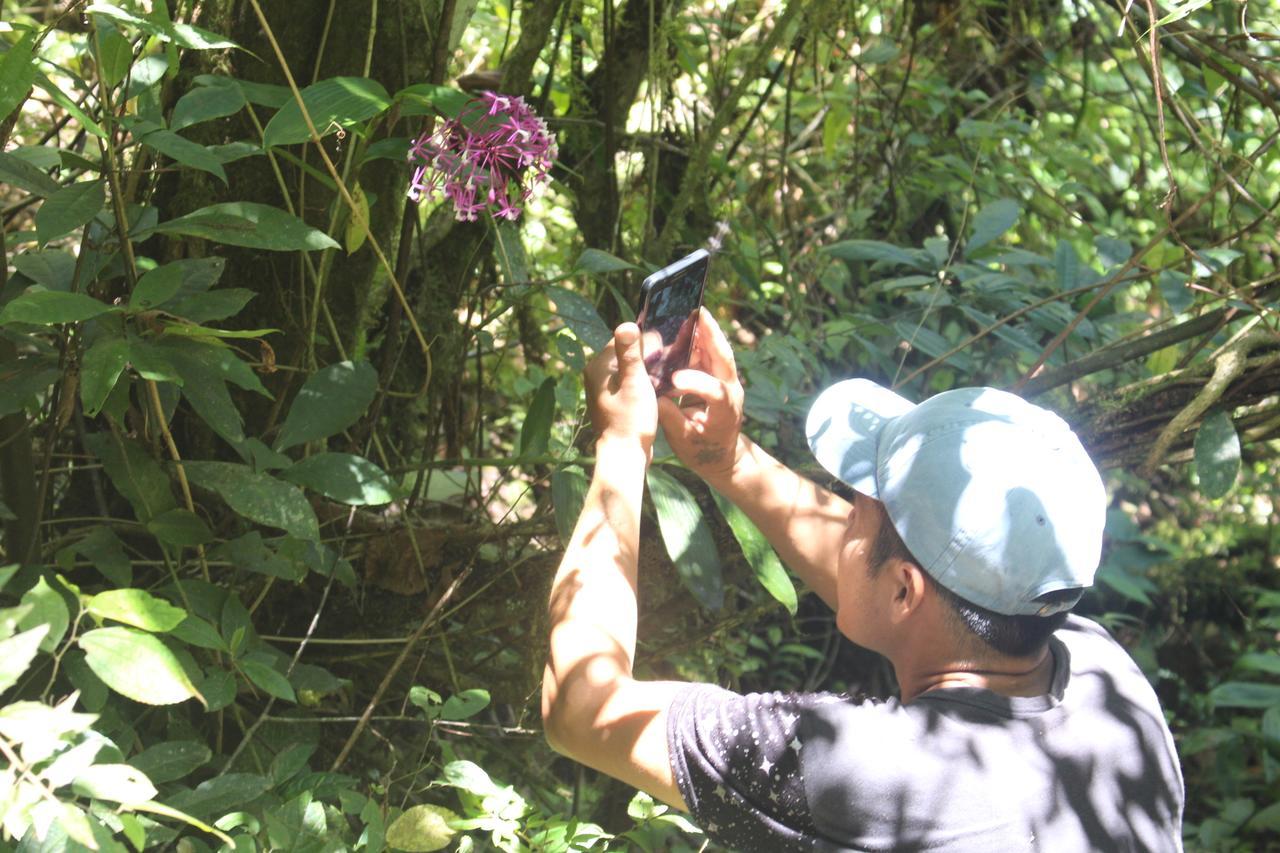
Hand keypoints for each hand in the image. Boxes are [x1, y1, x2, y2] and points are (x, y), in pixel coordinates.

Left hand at [585, 323, 657, 450]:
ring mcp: (602, 390)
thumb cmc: (631, 419)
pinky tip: (655, 389)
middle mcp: (595, 376)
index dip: (645, 341)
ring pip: (627, 369)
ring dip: (645, 369)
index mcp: (597, 367)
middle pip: (625, 354)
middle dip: (646, 355)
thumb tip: (626, 324)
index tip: (664, 347)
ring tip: (663, 376)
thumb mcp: (634, 382)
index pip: (623, 340)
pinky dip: (640, 382)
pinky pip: (627, 383)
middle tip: (667, 361)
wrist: (625, 455)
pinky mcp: (611, 402)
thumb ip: (630, 353)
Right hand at [657, 308, 744, 482]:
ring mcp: (728, 382)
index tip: (674, 380)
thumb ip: (671, 417)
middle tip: (697, 312)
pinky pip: (711, 354)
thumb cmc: (702, 451)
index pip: (716, 392)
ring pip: (718, 350)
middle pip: (724, 358)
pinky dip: (699, 339)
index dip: (696, 383)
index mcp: (725, 411)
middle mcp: (731, 391)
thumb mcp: (684, 441)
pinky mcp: (720, 377)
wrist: (722, 456)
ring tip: (689, 312)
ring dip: (704, 331)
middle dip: (710, 334)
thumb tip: (655, 395)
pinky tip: (685, 326)